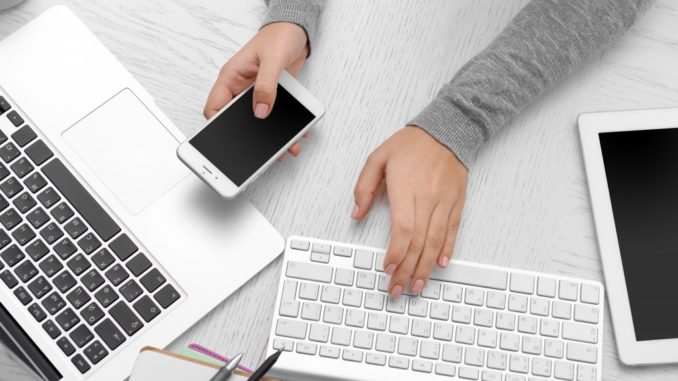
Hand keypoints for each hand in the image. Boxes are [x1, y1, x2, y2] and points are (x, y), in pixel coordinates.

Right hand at [204, 22, 308, 158]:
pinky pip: (276, 119)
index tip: (226, 141)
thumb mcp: (272, 60)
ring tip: (285, 149)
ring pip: (259, 124)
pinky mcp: (274, 99)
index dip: (216, 126)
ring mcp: (258, 95)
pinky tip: (296, 135)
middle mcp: (242, 90)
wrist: (296, 31)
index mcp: (231, 78)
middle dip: (249, 139)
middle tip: (259, 155)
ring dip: (272, 138)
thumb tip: (261, 111)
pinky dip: (286, 129)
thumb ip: (266, 86)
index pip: (215, 108)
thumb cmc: (278, 36)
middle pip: (238, 121)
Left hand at [353, 126, 467, 297]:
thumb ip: (364, 186)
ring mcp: (445, 201)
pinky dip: (447, 249)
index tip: (388, 268)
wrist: (448, 129)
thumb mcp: (378, 157)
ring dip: (426, 267)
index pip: (403, 228)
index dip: (397, 253)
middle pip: (418, 241)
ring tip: (417, 285)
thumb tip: (356, 213)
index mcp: (406, 187)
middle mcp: (428, 197)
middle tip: (398, 289)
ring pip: (436, 241)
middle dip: (407, 269)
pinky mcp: (458, 202)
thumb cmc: (412, 144)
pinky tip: (440, 264)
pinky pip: (453, 230)